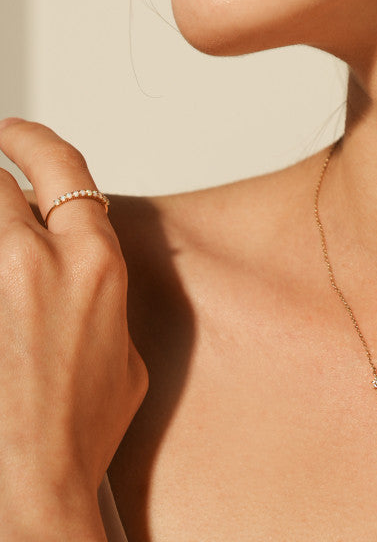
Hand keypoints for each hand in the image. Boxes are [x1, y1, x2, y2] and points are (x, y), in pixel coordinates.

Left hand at [0, 118, 147, 539]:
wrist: (29, 486)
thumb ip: (102, 300)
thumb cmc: (76, 435)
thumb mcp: (123, 355)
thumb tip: (80, 280)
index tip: (14, 133)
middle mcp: (36, 261)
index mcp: (93, 262)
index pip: (61, 165)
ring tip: (3, 263)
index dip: (31, 139)